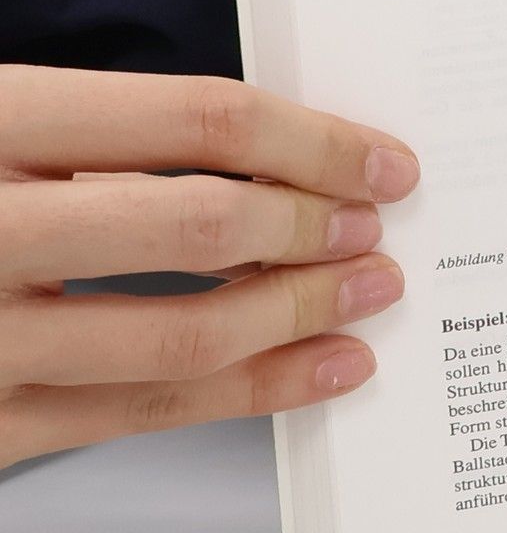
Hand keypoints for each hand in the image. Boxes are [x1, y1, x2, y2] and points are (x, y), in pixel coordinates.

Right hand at [0, 67, 418, 468]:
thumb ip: (97, 134)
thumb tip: (276, 152)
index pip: (193, 119)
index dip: (310, 140)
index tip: (382, 159)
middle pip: (202, 226)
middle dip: (315, 229)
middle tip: (381, 227)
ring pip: (183, 334)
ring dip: (300, 315)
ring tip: (369, 295)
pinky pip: (139, 413)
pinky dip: (250, 393)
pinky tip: (315, 369)